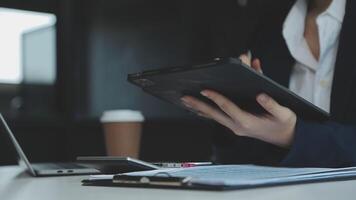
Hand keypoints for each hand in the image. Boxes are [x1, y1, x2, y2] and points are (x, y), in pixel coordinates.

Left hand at [181, 53, 296, 147]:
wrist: (286, 138)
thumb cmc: (284, 124)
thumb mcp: (283, 114)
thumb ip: (272, 104)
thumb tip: (261, 94)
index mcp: (247, 122)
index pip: (228, 108)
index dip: (216, 98)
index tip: (205, 90)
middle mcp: (238, 126)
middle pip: (214, 113)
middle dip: (199, 105)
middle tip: (185, 97)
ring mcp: (235, 127)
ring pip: (214, 116)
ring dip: (200, 109)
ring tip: (186, 102)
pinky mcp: (235, 126)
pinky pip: (218, 118)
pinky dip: (208, 112)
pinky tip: (199, 108)